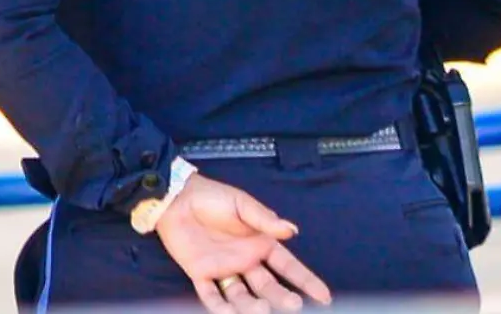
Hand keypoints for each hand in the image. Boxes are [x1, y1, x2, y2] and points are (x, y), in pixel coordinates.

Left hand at [153, 174, 331, 313]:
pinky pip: (211, 295)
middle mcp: (245, 261)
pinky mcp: (201, 273)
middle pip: (268, 287)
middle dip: (282, 298)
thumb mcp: (241, 204)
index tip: (324, 297)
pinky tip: (228, 313)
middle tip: (293, 305)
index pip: (288, 267)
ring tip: (262, 309)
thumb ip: (265, 219)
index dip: (306, 281)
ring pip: (243, 296)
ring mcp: (224, 269)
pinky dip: (219, 307)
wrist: (176, 197)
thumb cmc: (212, 197)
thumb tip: (293, 230)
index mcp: (260, 244)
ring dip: (253, 306)